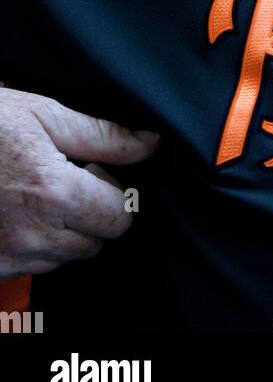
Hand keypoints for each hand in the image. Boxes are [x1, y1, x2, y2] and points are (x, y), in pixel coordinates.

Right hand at [0, 86, 159, 276]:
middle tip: (64, 179)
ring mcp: (10, 255)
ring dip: (63, 231)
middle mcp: (34, 233)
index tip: (94, 172)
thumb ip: (103, 135)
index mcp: (56, 192)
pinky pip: (32, 268)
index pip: (120, 217)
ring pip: (66, 258)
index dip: (114, 192)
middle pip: (97, 242)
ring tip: (34, 193)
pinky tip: (15, 211)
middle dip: (92, 212)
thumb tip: (150, 144)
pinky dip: (34, 244)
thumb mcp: (44, 114)